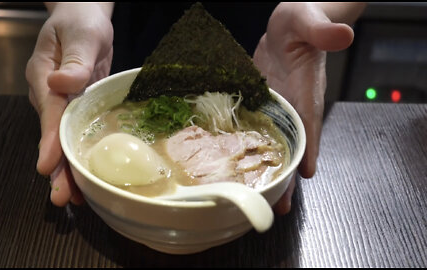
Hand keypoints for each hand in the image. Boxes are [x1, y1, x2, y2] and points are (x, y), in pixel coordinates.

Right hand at [26, 2, 113, 206]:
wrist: (83, 20)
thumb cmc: (81, 23)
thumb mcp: (81, 34)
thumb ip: (75, 59)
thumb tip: (62, 82)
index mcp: (44, 77)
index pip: (48, 113)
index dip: (49, 140)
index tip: (48, 164)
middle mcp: (49, 96)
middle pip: (52, 136)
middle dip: (56, 167)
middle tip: (61, 197)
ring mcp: (62, 104)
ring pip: (63, 141)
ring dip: (67, 170)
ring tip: (73, 198)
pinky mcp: (76, 108)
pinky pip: (75, 135)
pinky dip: (79, 157)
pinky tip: (86, 177)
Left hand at [254, 2, 364, 214]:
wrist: (287, 23)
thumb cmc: (301, 20)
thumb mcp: (307, 20)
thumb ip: (322, 29)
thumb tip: (343, 34)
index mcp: (306, 93)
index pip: (309, 127)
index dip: (308, 152)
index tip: (303, 178)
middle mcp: (293, 106)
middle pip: (292, 146)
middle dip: (286, 175)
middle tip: (277, 206)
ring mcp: (276, 108)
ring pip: (272, 144)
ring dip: (267, 169)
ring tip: (257, 196)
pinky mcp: (260, 104)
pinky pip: (256, 131)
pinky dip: (248, 148)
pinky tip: (236, 163)